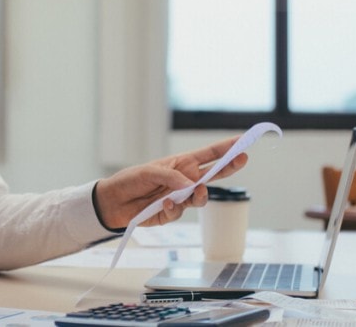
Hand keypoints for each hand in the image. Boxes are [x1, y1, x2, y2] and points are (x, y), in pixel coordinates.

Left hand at [93, 137, 247, 229]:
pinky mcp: (171, 213)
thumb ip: (171, 176)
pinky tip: (164, 204)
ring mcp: (180, 197)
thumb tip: (191, 186)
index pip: (208, 155)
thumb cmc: (130, 180)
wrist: (113, 202)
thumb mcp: (148, 172)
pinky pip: (179, 212)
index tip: (243, 141)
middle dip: (229, 167)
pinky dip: (173, 208)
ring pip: (200, 198)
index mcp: (181, 164)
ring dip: (200, 194)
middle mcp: (184, 180)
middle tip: (242, 159)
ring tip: (195, 191)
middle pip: (213, 174)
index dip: (226, 148)